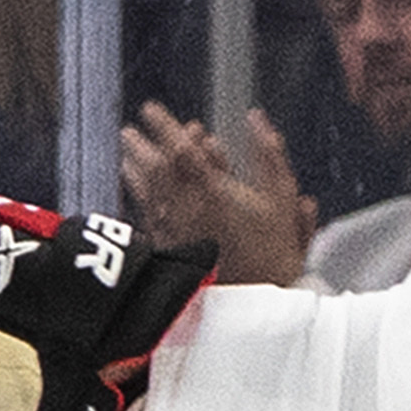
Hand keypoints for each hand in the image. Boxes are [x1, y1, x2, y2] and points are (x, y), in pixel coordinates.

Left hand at [122, 100, 318, 283]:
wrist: (259, 301)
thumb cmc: (275, 250)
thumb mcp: (283, 196)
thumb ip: (269, 153)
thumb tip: (256, 118)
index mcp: (214, 192)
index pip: (181, 151)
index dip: (164, 127)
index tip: (151, 110)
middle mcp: (188, 209)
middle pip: (155, 170)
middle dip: (142, 147)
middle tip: (130, 130)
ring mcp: (176, 231)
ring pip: (148, 192)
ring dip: (136, 169)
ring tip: (126, 154)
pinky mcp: (171, 251)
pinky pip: (148, 216)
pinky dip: (140, 196)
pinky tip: (135, 188)